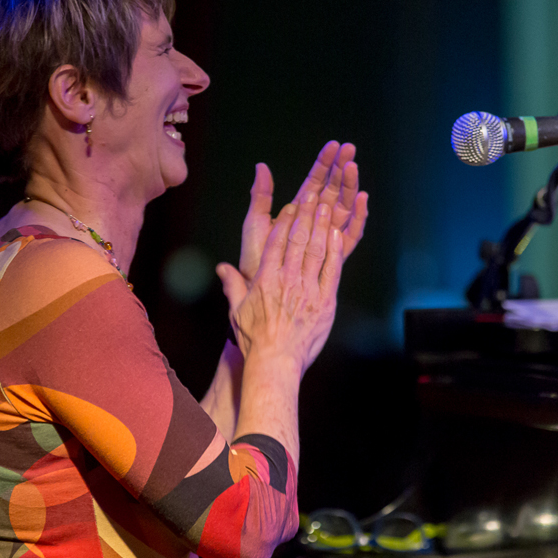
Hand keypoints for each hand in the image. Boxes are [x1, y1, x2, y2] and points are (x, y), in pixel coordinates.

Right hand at [220, 193, 344, 371]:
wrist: (275, 362)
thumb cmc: (255, 338)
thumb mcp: (237, 310)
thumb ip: (233, 285)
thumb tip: (222, 268)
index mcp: (266, 279)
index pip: (276, 242)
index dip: (285, 221)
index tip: (291, 205)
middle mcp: (287, 280)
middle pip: (298, 240)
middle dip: (306, 215)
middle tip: (312, 195)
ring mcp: (308, 290)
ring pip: (316, 250)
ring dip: (321, 226)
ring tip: (325, 207)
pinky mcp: (325, 302)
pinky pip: (331, 271)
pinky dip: (334, 251)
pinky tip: (336, 235)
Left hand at [238, 141, 368, 285]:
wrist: (261, 294)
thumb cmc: (255, 261)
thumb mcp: (255, 224)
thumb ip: (261, 196)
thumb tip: (261, 167)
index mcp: (297, 212)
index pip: (315, 182)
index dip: (324, 164)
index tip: (334, 145)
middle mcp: (315, 223)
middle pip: (333, 191)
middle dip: (342, 170)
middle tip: (350, 150)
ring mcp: (326, 238)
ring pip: (344, 208)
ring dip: (350, 187)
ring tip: (353, 167)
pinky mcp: (334, 256)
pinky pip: (351, 235)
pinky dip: (358, 218)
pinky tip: (361, 200)